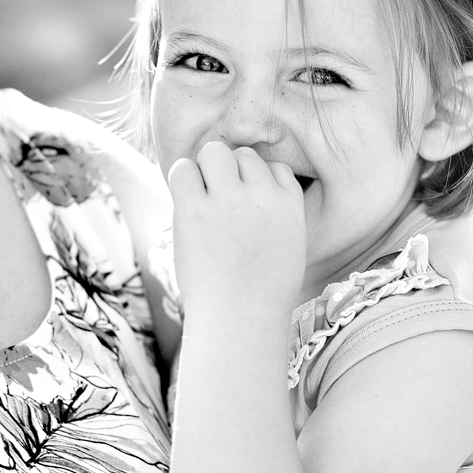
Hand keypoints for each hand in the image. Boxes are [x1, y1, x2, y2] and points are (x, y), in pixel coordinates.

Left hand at [168, 141, 305, 319]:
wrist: (239, 320)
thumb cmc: (261, 294)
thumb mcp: (289, 248)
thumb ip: (276, 216)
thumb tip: (249, 190)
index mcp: (290, 204)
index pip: (274, 168)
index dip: (256, 183)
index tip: (246, 207)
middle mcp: (262, 195)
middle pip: (242, 155)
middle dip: (229, 173)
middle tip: (218, 203)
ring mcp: (228, 199)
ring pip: (213, 152)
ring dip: (204, 171)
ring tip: (201, 200)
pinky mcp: (195, 208)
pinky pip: (183, 168)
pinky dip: (182, 180)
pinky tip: (184, 203)